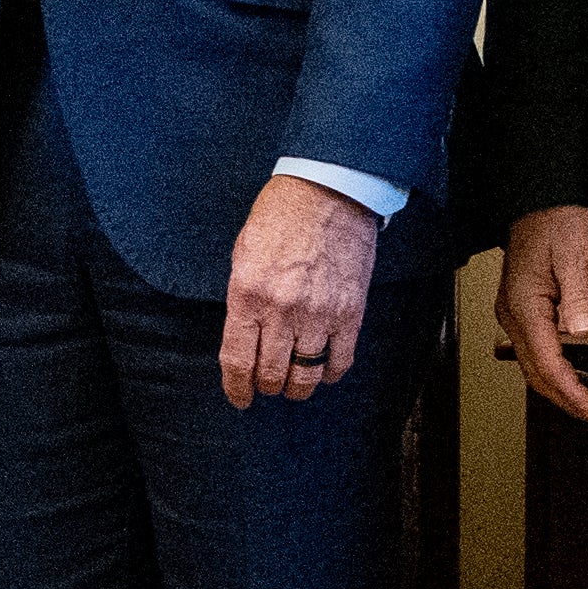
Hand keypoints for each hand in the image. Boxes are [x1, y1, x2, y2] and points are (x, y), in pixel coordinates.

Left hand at [220, 173, 377, 411]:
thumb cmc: (280, 217)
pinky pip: (341, 361)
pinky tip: (323, 371)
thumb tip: (243, 339)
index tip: (240, 398)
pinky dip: (330, 374)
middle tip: (266, 384)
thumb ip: (242, 300)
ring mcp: (319, 314)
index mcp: (247, 294)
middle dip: (265, 386)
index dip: (237, 389)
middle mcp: (282, 310)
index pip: (238, 361)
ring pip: (306, 375)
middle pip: (271, 374)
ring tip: (293, 383)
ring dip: (297, 386)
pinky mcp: (350, 313)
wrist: (329, 190)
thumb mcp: (242, 255)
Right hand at [499, 205, 587, 424]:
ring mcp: (514, 311)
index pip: (547, 362)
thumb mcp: (575, 252)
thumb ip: (579, 294)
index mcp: (523, 304)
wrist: (543, 195)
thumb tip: (583, 333)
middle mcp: (512, 313)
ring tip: (587, 404)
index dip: (572, 391)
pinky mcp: (521, 307)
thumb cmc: (559, 218)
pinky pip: (534, 349)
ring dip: (558, 387)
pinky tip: (574, 374)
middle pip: (535, 372)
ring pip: (532, 364)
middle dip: (564, 399)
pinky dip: (553, 369)